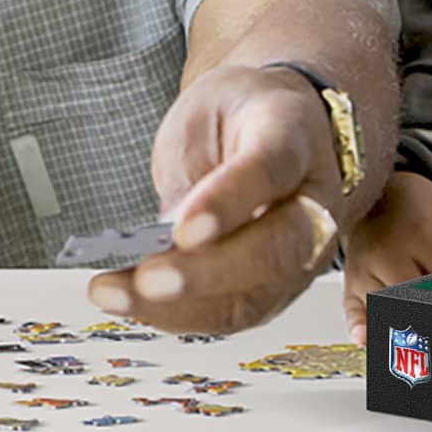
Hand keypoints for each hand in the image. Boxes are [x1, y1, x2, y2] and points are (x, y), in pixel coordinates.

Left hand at [86, 64, 345, 333]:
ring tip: (117, 295)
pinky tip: (131, 302)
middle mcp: (313, 201)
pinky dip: (176, 316)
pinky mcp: (276, 288)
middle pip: (278, 249)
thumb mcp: (206, 115)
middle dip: (207, 274)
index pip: (271, 170)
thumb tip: (167, 238)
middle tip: (148, 279)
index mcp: (295, 136)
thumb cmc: (236, 118)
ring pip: (255, 296)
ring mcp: (302, 253)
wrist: (271, 126)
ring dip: (181, 307)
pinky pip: (231, 314)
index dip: (228, 201)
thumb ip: (194, 173)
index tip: (183, 228)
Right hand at [340, 171, 431, 339]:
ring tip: (430, 347)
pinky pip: (353, 311)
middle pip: (415, 299)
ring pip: (386, 308)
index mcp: (425, 234)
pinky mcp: (350, 282)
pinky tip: (369, 340)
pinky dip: (361, 327)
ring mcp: (365, 267)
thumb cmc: (427, 215)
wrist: (383, 192)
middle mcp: (389, 251)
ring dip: (408, 329)